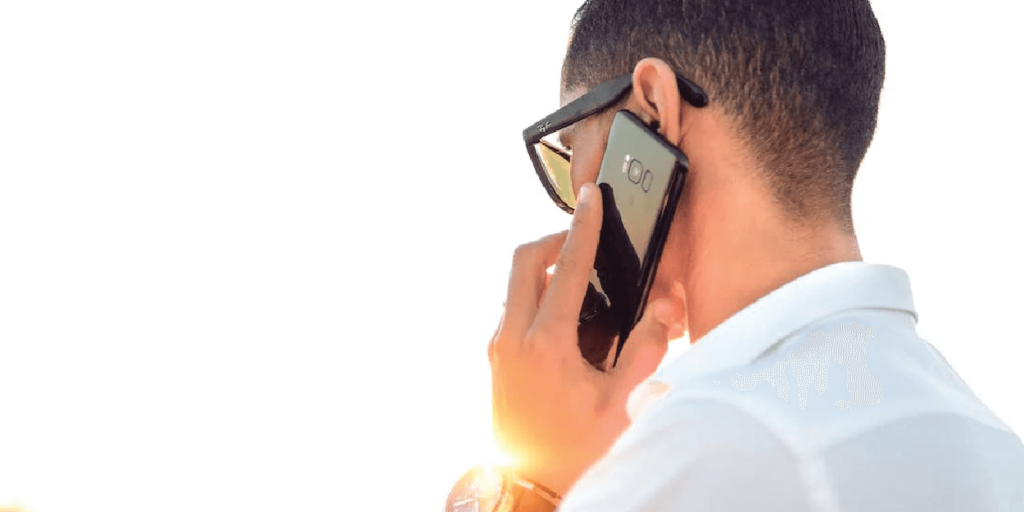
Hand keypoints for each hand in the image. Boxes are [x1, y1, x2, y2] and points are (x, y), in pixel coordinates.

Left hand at [488, 182, 678, 495]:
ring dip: (544, 270)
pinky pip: (513, 309)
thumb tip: (659, 308)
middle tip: (584, 243)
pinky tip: (568, 320)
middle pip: (523, 261)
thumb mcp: (622, 404)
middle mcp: (511, 339)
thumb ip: (647, 350)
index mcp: (545, 345)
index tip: (592, 199)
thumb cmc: (574, 452)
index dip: (583, 228)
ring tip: (582, 283)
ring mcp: (498, 349)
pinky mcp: (495, 360)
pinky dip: (536, 296)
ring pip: (514, 285)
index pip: (566, 268)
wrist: (531, 488)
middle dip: (553, 241)